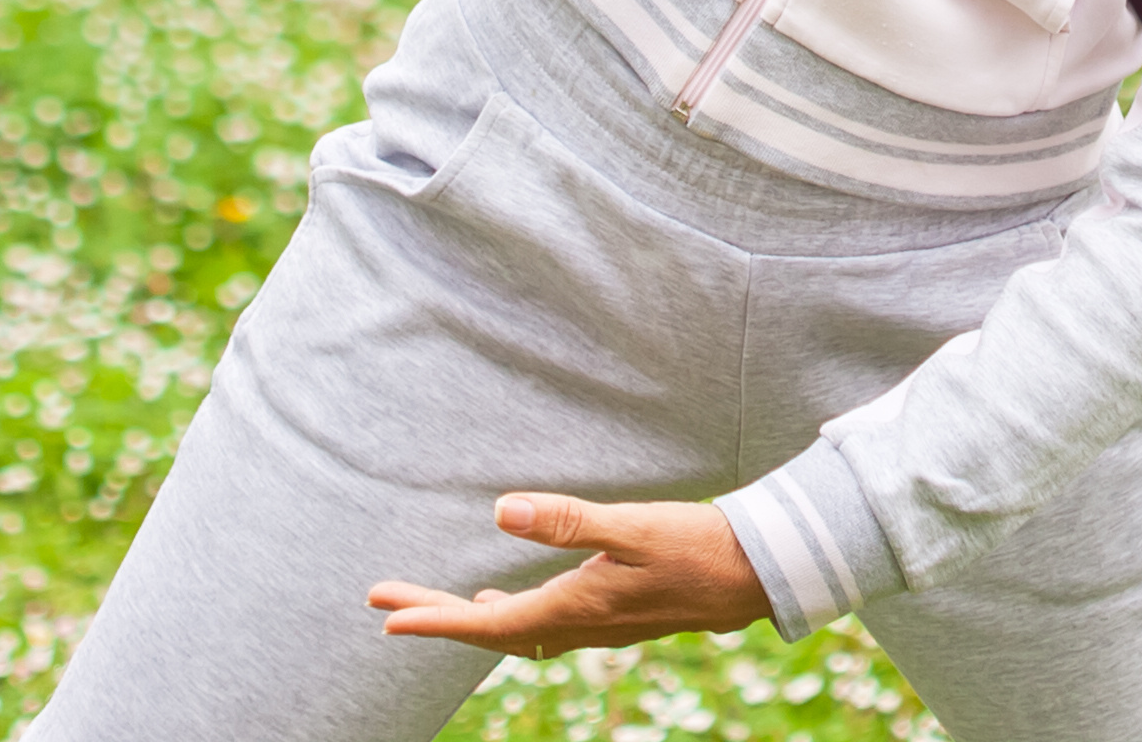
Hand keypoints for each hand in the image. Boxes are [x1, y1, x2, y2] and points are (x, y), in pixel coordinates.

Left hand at [367, 494, 771, 658]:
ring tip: (435, 605)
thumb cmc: (697, 547)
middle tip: (384, 599)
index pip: (487, 625)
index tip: (387, 615)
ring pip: (517, 629)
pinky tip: (506, 600)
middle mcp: (579, 626)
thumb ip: (567, 521)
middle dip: (437, 613)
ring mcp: (597, 624)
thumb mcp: (632, 527)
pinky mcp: (613, 614)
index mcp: (575, 608)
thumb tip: (500, 512)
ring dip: (470, 617)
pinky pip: (543, 624)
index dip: (435, 619)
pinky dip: (511, 614)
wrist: (756, 575)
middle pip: (491, 630)